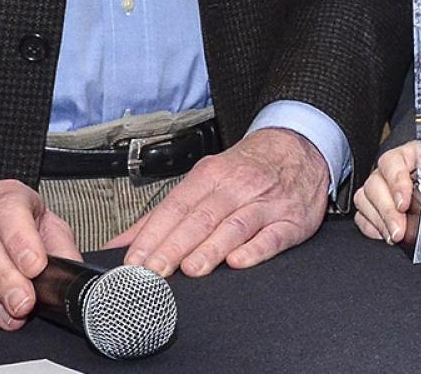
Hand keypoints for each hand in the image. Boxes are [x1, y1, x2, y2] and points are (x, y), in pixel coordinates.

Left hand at [108, 128, 328, 276]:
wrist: (297, 147)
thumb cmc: (245, 169)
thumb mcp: (205, 179)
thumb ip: (164, 214)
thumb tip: (123, 243)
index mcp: (210, 176)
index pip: (175, 206)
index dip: (153, 234)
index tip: (134, 261)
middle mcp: (235, 187)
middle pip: (200, 218)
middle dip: (174, 246)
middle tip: (153, 272)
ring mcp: (264, 203)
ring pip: (234, 226)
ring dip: (211, 248)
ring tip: (191, 270)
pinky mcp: (290, 221)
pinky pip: (272, 236)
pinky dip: (255, 249)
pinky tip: (239, 262)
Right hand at [352, 141, 414, 243]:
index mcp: (417, 155)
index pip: (395, 160)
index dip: (396, 180)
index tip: (404, 202)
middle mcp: (397, 169)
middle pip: (376, 182)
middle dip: (387, 210)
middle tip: (399, 231)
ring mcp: (386, 187)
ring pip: (366, 198)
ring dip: (379, 220)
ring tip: (395, 236)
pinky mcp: (379, 206)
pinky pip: (363, 214)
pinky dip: (372, 226)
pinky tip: (386, 234)